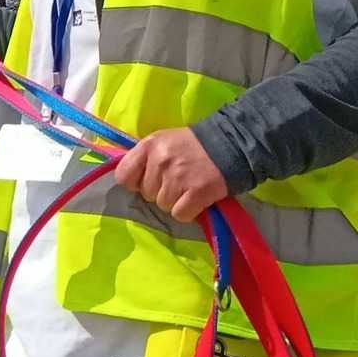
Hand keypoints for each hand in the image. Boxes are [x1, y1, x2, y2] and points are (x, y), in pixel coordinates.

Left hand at [113, 127, 228, 223]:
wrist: (234, 142)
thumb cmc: (193, 146)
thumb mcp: (164, 142)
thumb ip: (144, 160)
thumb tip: (130, 184)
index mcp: (149, 146)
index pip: (123, 176)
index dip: (135, 183)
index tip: (149, 179)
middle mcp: (160, 161)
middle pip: (146, 194)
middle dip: (160, 191)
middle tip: (179, 179)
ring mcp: (178, 178)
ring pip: (163, 206)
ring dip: (176, 201)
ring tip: (190, 185)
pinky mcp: (196, 192)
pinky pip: (180, 214)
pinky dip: (189, 211)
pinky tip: (197, 197)